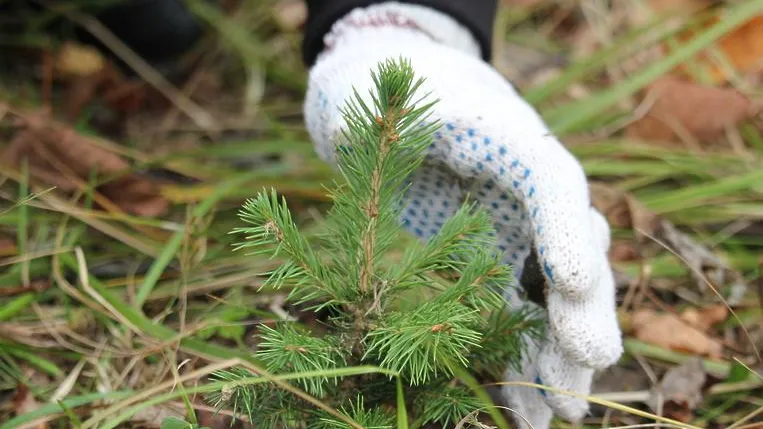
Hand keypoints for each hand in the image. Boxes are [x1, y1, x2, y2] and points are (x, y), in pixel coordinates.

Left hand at [302, 3, 622, 427]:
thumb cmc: (397, 98)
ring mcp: (514, 236)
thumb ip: (386, 123)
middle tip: (591, 358)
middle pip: (572, 252)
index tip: (571, 277)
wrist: (396, 105)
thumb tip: (346, 130)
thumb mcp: (391, 100)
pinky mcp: (488, 268)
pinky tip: (523, 407)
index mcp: (512, 142)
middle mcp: (528, 197)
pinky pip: (513, 319)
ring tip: (561, 410)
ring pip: (550, 300)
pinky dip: (519, 361)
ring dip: (558, 355)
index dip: (567, 229)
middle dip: (582, 308)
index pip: (553, 183)